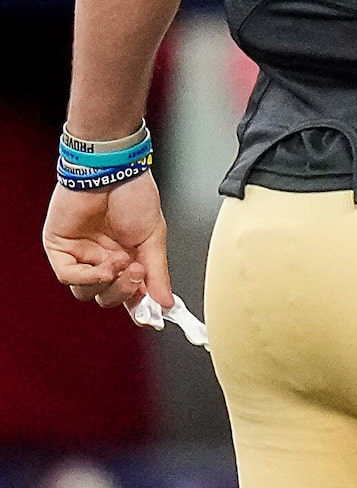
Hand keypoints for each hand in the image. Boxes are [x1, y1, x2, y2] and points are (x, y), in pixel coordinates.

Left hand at [43, 174, 172, 314]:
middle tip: (139, 273)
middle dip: (125, 291)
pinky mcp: (60, 248)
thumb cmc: (135, 194)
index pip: (130, 293)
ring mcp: (80, 255)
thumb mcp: (155, 237)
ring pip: (86, 291)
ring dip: (107, 282)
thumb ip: (158, 272)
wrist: (112, 170)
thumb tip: (166, 302)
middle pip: (108, 297)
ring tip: (121, 260)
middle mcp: (103, 260)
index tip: (155, 316)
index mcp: (128, 258)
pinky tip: (104, 266)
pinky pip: (68, 276)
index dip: (141, 308)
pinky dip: (87, 277)